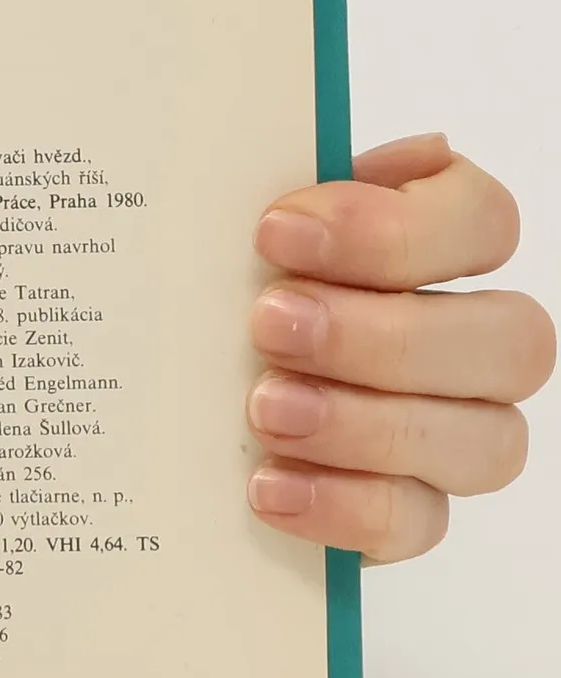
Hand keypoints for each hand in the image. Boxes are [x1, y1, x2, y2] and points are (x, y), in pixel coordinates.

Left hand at [247, 134, 553, 562]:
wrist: (168, 407)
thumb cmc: (220, 294)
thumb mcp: (231, 232)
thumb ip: (272, 182)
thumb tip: (309, 155)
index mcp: (439, 252)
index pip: (483, 223)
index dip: (395, 228)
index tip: (276, 231)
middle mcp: (472, 344)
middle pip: (509, 340)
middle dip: (384, 334)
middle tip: (269, 325)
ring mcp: (453, 436)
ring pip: (483, 441)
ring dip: (367, 423)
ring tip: (265, 408)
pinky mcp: (407, 514)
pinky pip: (416, 522)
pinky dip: (344, 503)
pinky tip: (268, 484)